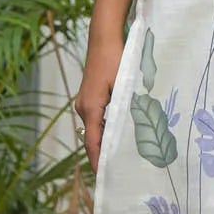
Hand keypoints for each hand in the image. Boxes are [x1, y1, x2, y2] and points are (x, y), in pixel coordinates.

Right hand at [75, 34, 123, 172]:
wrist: (105, 37)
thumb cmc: (116, 58)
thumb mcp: (124, 84)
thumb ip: (126, 107)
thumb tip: (130, 130)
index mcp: (91, 107)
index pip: (93, 141)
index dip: (99, 160)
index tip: (104, 176)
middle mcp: (83, 106)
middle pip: (92, 138)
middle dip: (103, 154)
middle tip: (117, 172)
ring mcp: (84, 101)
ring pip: (94, 128)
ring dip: (104, 141)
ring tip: (119, 157)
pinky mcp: (89, 95)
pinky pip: (95, 118)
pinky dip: (104, 129)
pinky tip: (117, 133)